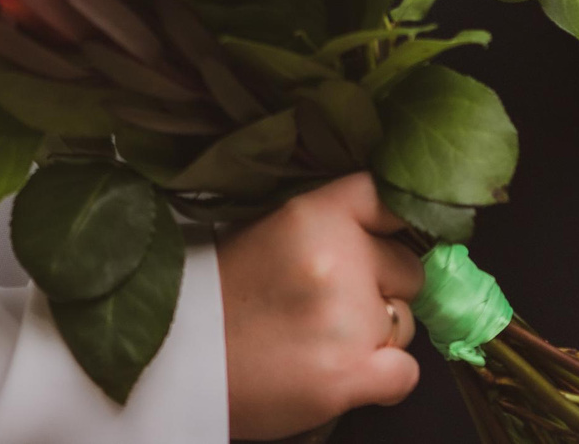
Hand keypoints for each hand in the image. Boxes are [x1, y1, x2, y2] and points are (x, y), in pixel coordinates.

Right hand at [218, 173, 424, 438]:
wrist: (170, 361)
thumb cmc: (216, 295)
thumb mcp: (264, 231)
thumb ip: (324, 225)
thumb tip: (378, 231)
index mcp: (314, 215)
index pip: (385, 198)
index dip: (389, 223)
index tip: (380, 240)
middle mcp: (339, 261)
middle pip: (407, 268)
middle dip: (381, 287)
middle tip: (329, 304)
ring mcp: (348, 321)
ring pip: (405, 324)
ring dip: (376, 335)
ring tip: (320, 342)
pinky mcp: (349, 376)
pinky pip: (405, 373)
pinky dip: (382, 378)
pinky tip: (343, 375)